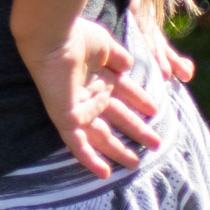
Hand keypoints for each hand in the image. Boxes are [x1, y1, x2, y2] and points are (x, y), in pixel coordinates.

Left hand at [24, 16, 162, 175]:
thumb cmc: (77, 36)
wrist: (53, 38)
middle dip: (136, 129)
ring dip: (118, 149)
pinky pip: (77, 143)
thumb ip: (118, 57)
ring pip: (101, 135)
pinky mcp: (67, 118)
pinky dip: (89, 158)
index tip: (156, 109)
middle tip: (156, 143)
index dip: (139, 100)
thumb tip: (130, 66)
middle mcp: (90, 94)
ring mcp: (78, 108)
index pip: (124, 92)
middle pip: (116, 117)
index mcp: (99, 76)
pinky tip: (104, 173)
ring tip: (137, 162)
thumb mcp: (105, 46)